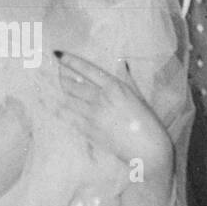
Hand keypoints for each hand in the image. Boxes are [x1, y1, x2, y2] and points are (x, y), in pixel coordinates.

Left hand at [56, 52, 171, 172]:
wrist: (147, 150)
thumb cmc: (148, 122)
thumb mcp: (138, 96)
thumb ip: (126, 78)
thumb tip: (120, 62)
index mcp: (113, 87)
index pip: (86, 69)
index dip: (70, 61)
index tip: (58, 55)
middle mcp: (100, 99)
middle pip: (71, 85)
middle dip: (61, 78)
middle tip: (58, 75)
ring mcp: (92, 116)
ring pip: (67, 101)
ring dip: (62, 95)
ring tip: (59, 91)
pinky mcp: (88, 131)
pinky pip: (69, 118)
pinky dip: (64, 112)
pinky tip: (61, 109)